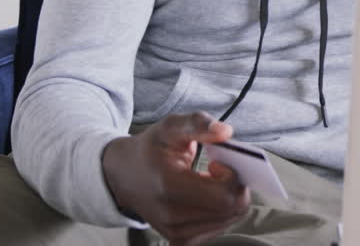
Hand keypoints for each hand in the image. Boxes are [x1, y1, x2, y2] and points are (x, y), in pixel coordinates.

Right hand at [102, 111, 249, 244]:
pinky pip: (219, 228)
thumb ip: (199, 123)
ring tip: (208, 181)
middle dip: (235, 186)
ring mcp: (176, 232)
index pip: (226, 196)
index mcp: (170, 186)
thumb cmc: (151, 149)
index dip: (232, 176)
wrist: (124, 175)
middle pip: (233, 209)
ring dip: (228, 198)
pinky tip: (205, 196)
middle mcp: (172, 216)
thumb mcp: (170, 127)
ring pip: (230, 219)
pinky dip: (220, 211)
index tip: (218, 162)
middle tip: (218, 169)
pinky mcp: (180, 240)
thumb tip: (226, 132)